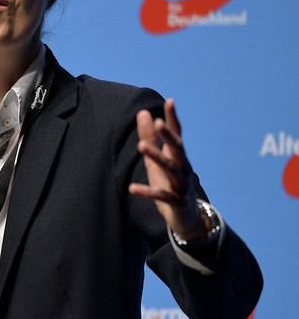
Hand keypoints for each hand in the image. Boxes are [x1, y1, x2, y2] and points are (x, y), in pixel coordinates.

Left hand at [128, 99, 206, 240]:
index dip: (173, 119)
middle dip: (168, 135)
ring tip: (141, 145)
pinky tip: (132, 188)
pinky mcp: (177, 202)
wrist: (186, 217)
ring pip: (170, 169)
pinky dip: (147, 192)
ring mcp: (182, 185)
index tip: (171, 101)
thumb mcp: (156, 160)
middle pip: (177, 149)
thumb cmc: (169, 183)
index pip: (177, 135)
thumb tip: (143, 112)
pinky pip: (161, 196)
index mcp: (178, 157)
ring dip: (156, 157)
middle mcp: (183, 168)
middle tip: (157, 122)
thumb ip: (149, 138)